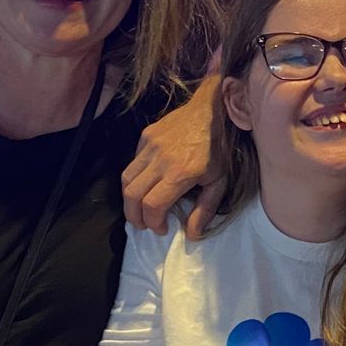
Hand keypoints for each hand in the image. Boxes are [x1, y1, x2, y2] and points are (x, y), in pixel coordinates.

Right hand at [122, 92, 223, 236]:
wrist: (212, 111)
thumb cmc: (219, 149)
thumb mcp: (219, 182)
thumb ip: (204, 210)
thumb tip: (191, 235)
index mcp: (180, 173)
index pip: (152, 205)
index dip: (153, 222)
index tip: (162, 229)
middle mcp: (160, 160)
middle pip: (132, 195)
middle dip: (134, 216)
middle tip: (143, 225)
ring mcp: (149, 146)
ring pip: (126, 178)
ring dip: (129, 199)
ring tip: (139, 209)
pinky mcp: (145, 136)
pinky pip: (132, 162)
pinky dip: (134, 178)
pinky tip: (146, 184)